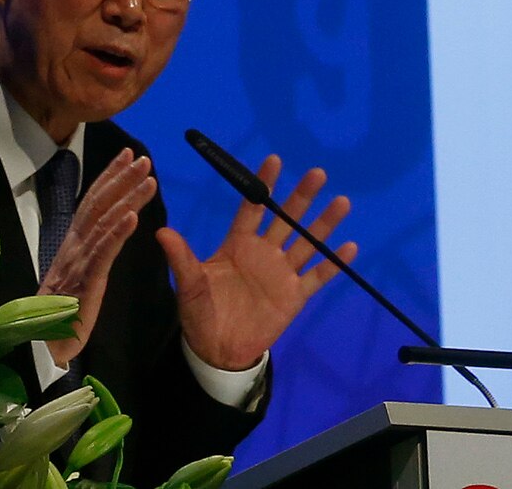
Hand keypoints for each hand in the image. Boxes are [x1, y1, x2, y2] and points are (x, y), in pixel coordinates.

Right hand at [37, 150, 157, 365]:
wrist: (42, 346)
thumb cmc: (61, 311)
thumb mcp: (78, 273)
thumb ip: (90, 250)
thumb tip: (105, 226)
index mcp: (74, 244)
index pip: (92, 203)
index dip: (108, 177)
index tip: (126, 155)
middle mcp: (74, 248)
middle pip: (99, 206)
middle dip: (121, 179)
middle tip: (143, 157)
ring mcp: (78, 264)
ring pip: (104, 223)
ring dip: (127, 198)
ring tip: (148, 178)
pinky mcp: (85, 284)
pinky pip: (102, 254)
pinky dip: (117, 233)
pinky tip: (133, 217)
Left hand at [160, 154, 349, 374]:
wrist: (217, 350)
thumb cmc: (201, 313)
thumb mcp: (189, 285)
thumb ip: (182, 258)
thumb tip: (161, 233)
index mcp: (238, 245)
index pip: (253, 209)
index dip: (263, 186)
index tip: (274, 160)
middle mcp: (264, 252)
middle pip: (286, 219)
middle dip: (301, 197)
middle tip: (317, 173)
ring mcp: (282, 273)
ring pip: (307, 242)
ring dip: (324, 223)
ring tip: (342, 202)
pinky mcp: (295, 295)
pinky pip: (317, 275)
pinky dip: (333, 262)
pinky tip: (350, 246)